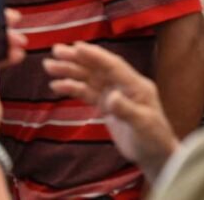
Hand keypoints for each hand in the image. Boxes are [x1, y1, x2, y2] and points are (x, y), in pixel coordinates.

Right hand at [44, 42, 178, 181]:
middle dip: (76, 59)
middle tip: (55, 51)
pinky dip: (71, 88)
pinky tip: (56, 86)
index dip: (94, 55)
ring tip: (49, 66)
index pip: (113, 65)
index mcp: (136, 85)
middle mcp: (123, 85)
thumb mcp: (144, 125)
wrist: (155, 156)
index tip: (76, 46)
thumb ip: (127, 109)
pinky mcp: (105, 105)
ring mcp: (113, 94)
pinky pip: (85, 92)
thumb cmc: (154, 139)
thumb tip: (111, 97)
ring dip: (69, 71)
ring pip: (88, 78)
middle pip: (96, 68)